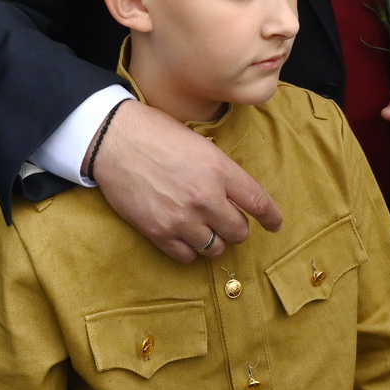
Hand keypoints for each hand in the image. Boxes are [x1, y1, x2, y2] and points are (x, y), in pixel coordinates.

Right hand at [92, 100, 282, 262]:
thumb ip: (221, 172)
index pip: (258, 202)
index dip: (272, 217)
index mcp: (219, 169)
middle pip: (240, 231)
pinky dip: (191, 250)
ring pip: (216, 247)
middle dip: (238, 229)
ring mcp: (182, 217)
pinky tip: (186, 237)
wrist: (114, 139)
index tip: (275, 224)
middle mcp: (205, 197)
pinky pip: (187, 256)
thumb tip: (235, 195)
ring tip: (207, 230)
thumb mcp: (200, 143)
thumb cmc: (156, 134)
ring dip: (215, 241)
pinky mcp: (159, 231)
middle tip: (229, 222)